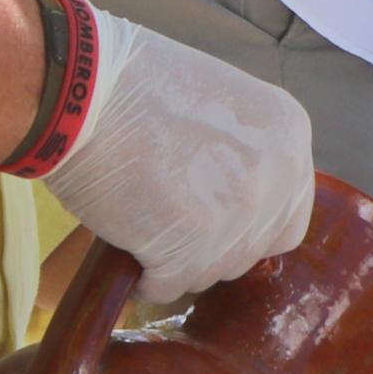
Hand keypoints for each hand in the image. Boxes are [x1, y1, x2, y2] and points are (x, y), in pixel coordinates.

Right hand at [37, 12, 317, 305]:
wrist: (83, 88)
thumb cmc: (135, 86)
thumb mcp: (220, 106)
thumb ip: (246, 153)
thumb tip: (239, 205)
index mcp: (289, 134)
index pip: (288, 216)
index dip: (249, 226)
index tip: (214, 219)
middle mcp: (278, 176)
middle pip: (252, 250)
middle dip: (211, 246)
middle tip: (168, 222)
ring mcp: (239, 215)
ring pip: (212, 272)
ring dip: (177, 262)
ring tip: (142, 227)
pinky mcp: (191, 249)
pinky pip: (169, 287)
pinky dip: (145, 278)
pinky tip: (126, 247)